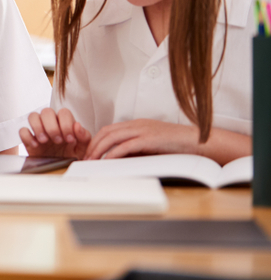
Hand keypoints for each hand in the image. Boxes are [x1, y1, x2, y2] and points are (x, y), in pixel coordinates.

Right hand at [20, 107, 90, 158]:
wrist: (59, 172)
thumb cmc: (71, 158)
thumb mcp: (82, 150)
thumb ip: (84, 138)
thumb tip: (77, 125)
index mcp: (64, 124)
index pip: (64, 112)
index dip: (66, 124)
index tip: (69, 139)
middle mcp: (51, 125)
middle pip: (47, 111)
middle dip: (52, 127)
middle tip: (57, 141)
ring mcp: (38, 131)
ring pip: (33, 116)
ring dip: (38, 127)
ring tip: (44, 141)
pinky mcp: (28, 140)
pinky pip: (22, 130)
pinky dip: (27, 137)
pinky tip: (35, 145)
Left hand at [83, 119, 199, 159]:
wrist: (199, 141)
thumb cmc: (177, 145)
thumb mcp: (152, 145)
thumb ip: (136, 149)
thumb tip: (119, 160)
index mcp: (137, 124)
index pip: (109, 130)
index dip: (96, 140)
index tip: (90, 152)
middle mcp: (137, 125)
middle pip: (107, 132)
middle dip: (93, 145)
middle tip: (86, 158)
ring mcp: (143, 130)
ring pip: (113, 137)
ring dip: (100, 149)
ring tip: (92, 160)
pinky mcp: (150, 139)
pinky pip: (127, 145)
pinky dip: (114, 153)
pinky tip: (108, 161)